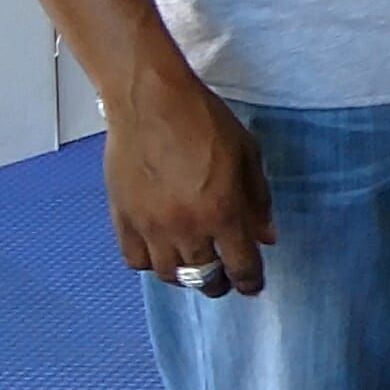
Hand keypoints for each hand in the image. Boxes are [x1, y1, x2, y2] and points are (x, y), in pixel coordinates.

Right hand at [108, 72, 275, 300]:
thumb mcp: (248, 156)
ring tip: (195, 266)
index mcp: (222, 212)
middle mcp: (186, 227)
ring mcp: (150, 227)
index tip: (253, 286)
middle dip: (220, 284)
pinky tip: (161, 252)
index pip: (241, 265)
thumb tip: (267, 236)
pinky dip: (150, 263)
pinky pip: (135, 260)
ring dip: (186, 276)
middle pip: (204, 277)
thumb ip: (258, 200)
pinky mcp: (123, 219)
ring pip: (169, 275)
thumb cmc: (204, 121)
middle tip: (225, 279)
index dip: (250, 282)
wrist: (151, 103)